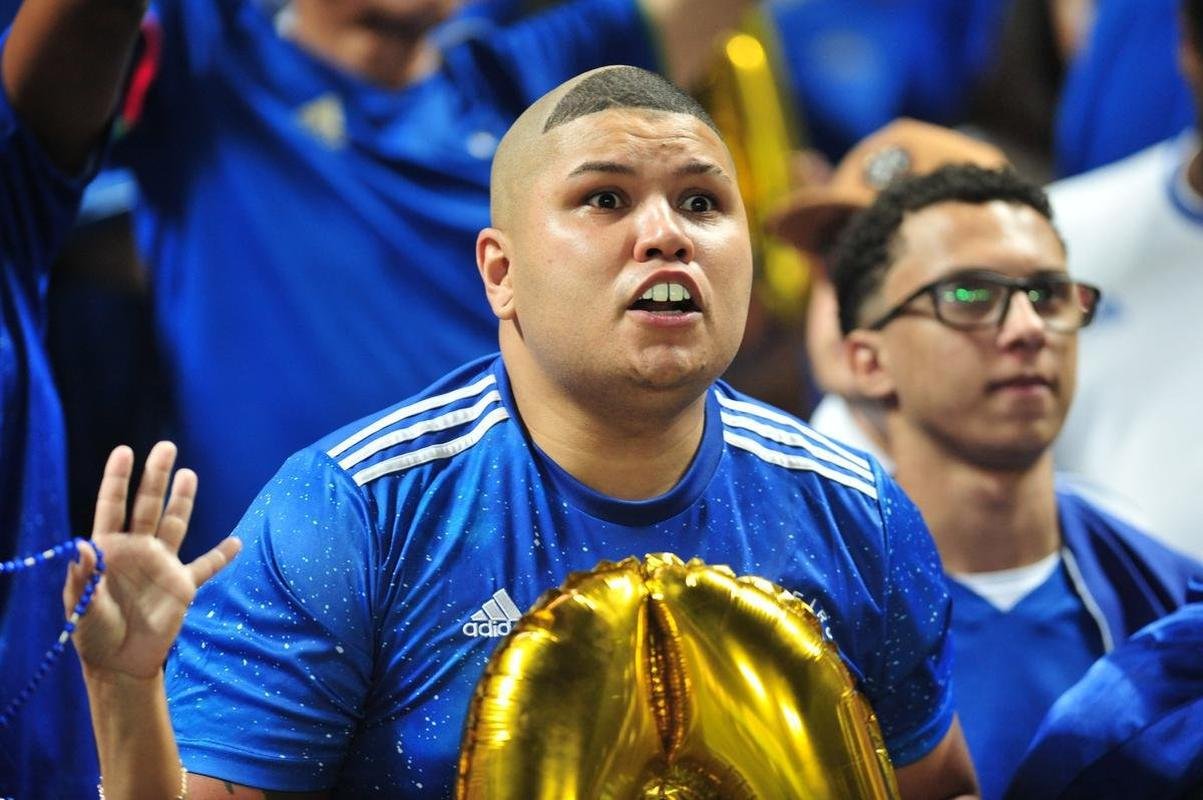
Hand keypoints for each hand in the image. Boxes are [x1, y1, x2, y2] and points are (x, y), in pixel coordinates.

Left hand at [63, 441, 241, 681]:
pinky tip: (236, 542)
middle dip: (156, 476)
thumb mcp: (81, 605)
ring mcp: (162, 565)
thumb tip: (80, 546)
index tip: (125, 451)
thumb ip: (83, 576)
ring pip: (175, 524)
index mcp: (110, 550)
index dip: (118, 479)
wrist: (120, 663)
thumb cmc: (93, 634)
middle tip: (166, 447)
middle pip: (148, 505)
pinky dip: (222, 555)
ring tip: (188, 474)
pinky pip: (206, 566)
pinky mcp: (183, 586)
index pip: (113, 506)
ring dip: (183, 500)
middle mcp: (138, 549)